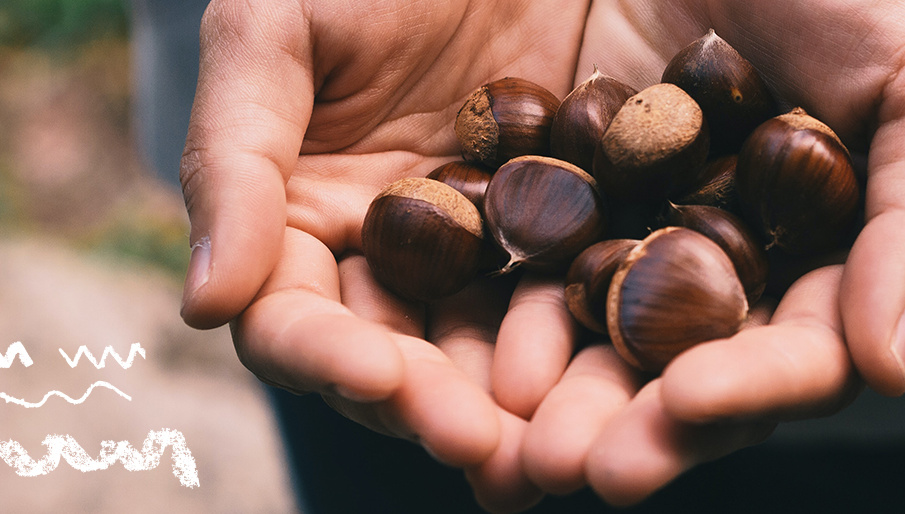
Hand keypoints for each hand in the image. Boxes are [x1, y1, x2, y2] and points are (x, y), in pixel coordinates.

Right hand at [178, 0, 594, 509]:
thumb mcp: (273, 32)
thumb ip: (232, 159)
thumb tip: (205, 305)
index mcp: (305, 221)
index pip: (297, 318)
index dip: (327, 355)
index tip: (376, 376)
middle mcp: (394, 255)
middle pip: (402, 358)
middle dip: (435, 405)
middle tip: (481, 445)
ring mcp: (486, 249)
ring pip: (493, 350)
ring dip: (518, 405)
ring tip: (556, 447)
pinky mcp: (569, 230)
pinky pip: (578, 295)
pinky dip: (592, 341)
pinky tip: (622, 380)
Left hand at [506, 0, 904, 504]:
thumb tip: (893, 367)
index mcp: (807, 259)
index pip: (786, 355)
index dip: (746, 387)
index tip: (691, 402)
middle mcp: (712, 264)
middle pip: (672, 373)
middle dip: (629, 424)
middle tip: (578, 464)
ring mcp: (621, 232)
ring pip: (580, 339)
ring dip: (541, 400)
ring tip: (500, 445)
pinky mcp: (536, 191)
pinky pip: (499, 262)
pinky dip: (471, 313)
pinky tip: (433, 358)